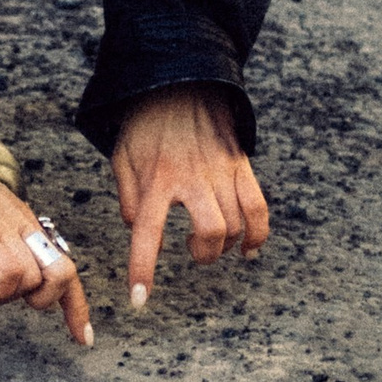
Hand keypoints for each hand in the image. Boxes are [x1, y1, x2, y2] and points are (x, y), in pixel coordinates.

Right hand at [0, 152, 93, 345]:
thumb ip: (5, 241)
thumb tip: (6, 272)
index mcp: (29, 225)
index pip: (66, 268)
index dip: (76, 306)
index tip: (83, 336)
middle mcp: (26, 228)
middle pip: (64, 275)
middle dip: (43, 299)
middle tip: (11, 292)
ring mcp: (8, 231)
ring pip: (35, 281)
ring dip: (5, 293)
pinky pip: (10, 274)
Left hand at [113, 87, 267, 308]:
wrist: (181, 80)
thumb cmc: (147, 123)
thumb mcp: (123, 155)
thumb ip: (126, 195)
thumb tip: (135, 230)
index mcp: (156, 176)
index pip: (146, 232)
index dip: (143, 269)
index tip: (139, 301)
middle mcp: (191, 177)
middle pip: (210, 231)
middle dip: (203, 254)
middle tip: (192, 250)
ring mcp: (221, 171)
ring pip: (236, 225)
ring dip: (225, 245)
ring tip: (212, 241)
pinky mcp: (241, 166)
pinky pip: (259, 209)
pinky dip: (257, 235)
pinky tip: (248, 249)